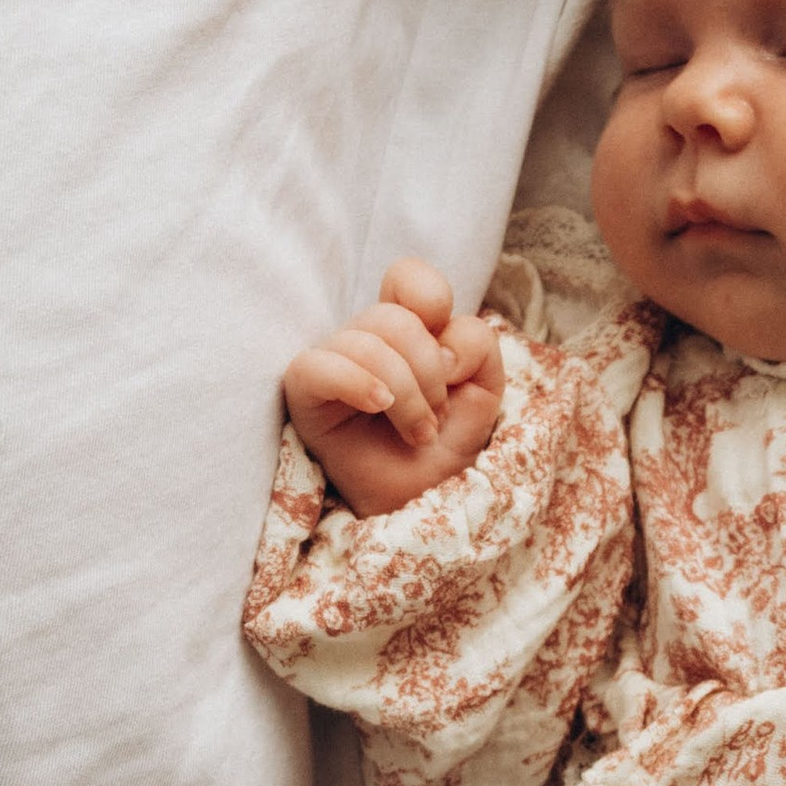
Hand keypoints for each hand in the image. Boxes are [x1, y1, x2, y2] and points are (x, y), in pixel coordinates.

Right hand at [284, 258, 504, 514]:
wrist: (416, 506)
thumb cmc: (440, 451)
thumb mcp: (482, 395)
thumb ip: (478, 350)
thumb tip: (442, 346)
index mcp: (404, 330)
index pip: (406, 278)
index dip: (433, 302)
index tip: (453, 366)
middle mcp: (363, 339)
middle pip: (394, 318)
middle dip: (429, 373)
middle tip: (436, 418)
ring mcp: (331, 362)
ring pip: (366, 340)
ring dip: (407, 393)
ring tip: (418, 433)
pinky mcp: (303, 392)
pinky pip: (316, 365)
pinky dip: (356, 382)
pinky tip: (379, 406)